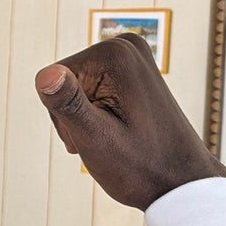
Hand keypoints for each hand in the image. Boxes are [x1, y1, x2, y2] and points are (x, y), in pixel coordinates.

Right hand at [34, 31, 225, 211]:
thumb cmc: (141, 166)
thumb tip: (45, 75)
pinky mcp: (132, 70)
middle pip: (65, 81)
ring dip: (85, 118)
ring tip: (114, 136)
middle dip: (75, 116)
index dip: (64, 114)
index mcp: (115, 54)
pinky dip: (97, 114)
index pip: (54, 79)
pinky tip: (118, 129)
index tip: (96, 132)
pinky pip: (92, 90)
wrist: (180, 180)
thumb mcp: (95, 138)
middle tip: (105, 138)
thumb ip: (68, 104)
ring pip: (76, 88)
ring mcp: (131, 57)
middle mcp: (125, 45)